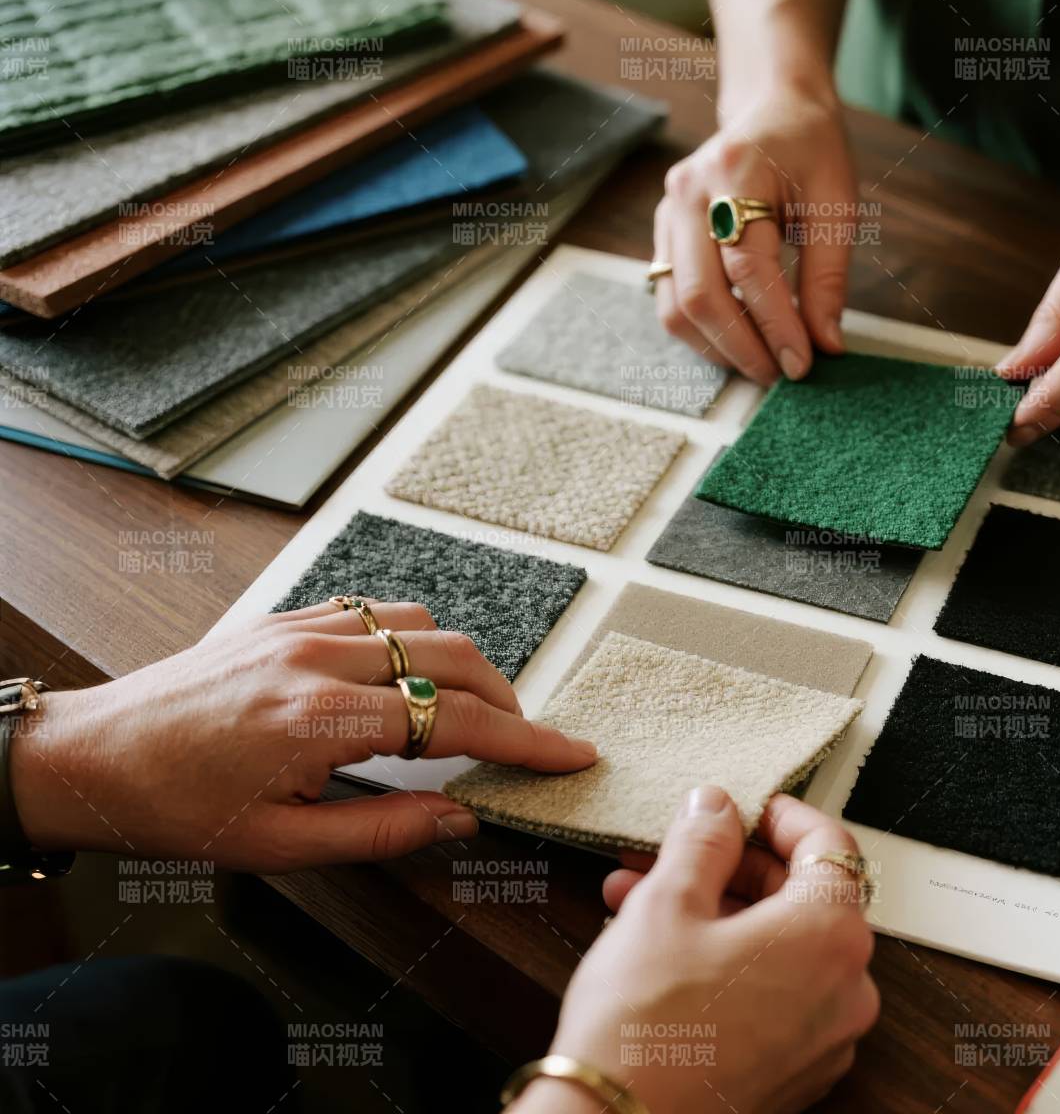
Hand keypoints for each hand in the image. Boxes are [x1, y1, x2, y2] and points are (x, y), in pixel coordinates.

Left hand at [8, 602, 596, 871]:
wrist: (90, 758)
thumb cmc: (175, 808)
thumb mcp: (281, 845)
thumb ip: (383, 832)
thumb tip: (462, 820)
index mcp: (320, 720)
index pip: (455, 722)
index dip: (526, 742)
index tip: (572, 755)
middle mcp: (319, 659)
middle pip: (454, 659)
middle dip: (508, 701)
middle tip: (526, 743)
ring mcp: (302, 627)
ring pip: (423, 624)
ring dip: (462, 666)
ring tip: (467, 714)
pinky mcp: (286, 616)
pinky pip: (377, 611)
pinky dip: (415, 639)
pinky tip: (409, 675)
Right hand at [514, 789, 878, 1113]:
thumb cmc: (644, 1027)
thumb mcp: (666, 903)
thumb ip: (703, 840)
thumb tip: (718, 808)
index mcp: (831, 935)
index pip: (830, 844)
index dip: (780, 816)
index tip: (742, 808)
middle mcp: (846, 989)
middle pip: (805, 896)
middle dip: (733, 868)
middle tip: (678, 851)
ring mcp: (825, 1039)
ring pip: (782, 947)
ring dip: (720, 914)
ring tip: (644, 897)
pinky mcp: (796, 1072)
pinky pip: (776, 995)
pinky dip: (733, 964)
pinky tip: (666, 952)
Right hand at [654, 86, 856, 384]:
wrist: (773, 107)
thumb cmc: (812, 150)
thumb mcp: (838, 203)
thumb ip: (828, 276)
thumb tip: (826, 344)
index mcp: (735, 172)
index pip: (748, 267)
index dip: (775, 323)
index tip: (802, 363)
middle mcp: (688, 191)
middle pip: (698, 293)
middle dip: (741, 347)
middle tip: (779, 376)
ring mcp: (666, 211)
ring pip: (673, 304)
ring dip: (716, 347)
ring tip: (761, 364)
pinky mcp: (662, 232)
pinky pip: (669, 296)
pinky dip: (702, 330)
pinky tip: (739, 341)